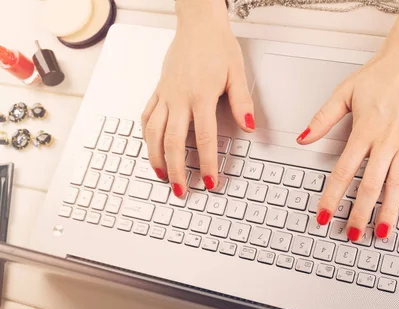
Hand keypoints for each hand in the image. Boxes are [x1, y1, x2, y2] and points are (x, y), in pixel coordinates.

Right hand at [142, 8, 253, 196]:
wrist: (197, 24)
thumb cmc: (217, 45)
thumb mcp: (237, 72)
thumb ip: (242, 102)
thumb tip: (249, 127)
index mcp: (201, 94)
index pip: (204, 138)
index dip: (206, 163)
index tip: (209, 181)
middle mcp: (179, 97)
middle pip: (174, 142)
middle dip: (176, 170)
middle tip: (181, 190)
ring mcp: (166, 94)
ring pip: (154, 133)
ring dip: (156, 158)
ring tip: (162, 176)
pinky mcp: (158, 90)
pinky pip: (147, 117)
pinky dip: (147, 136)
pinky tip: (150, 148)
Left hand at [298, 40, 398, 239]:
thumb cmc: (383, 71)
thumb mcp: (345, 91)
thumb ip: (323, 118)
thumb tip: (302, 138)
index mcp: (363, 131)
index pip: (343, 172)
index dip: (332, 198)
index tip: (324, 216)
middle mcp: (386, 140)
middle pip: (370, 185)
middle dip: (359, 214)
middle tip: (353, 234)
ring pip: (397, 183)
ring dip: (388, 211)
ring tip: (382, 232)